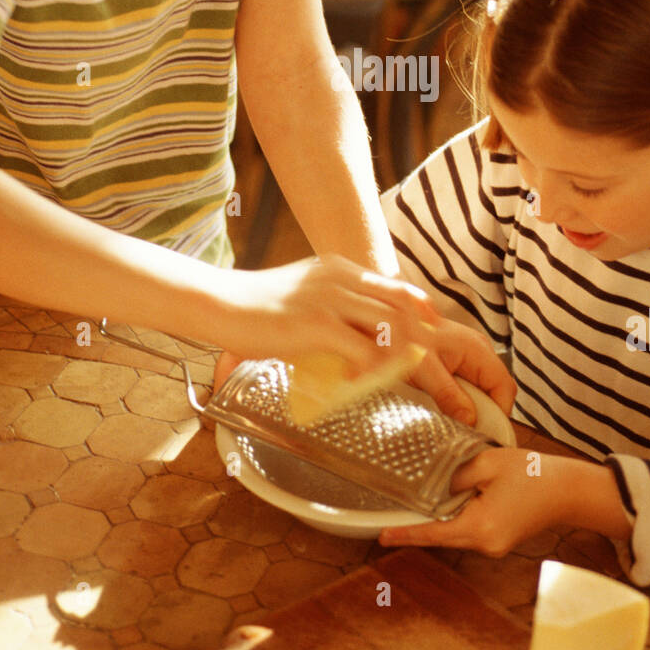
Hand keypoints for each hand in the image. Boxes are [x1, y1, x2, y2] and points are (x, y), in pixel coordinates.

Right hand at [213, 252, 440, 389]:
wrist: (221, 304)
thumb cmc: (257, 305)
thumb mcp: (304, 292)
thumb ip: (332, 305)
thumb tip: (354, 333)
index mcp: (340, 268)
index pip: (396, 286)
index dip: (419, 311)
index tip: (429, 334)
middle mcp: (341, 278)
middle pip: (403, 303)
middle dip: (421, 334)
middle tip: (422, 362)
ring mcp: (330, 299)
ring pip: (391, 324)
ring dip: (399, 354)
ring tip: (391, 375)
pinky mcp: (316, 324)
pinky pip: (363, 350)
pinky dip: (369, 370)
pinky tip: (354, 381)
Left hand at [378, 449, 572, 555]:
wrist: (568, 490)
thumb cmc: (533, 474)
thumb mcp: (488, 464)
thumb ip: (455, 474)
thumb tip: (432, 483)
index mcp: (481, 527)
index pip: (433, 533)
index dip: (406, 534)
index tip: (382, 536)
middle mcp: (486, 544)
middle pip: (441, 535)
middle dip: (420, 523)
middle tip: (390, 518)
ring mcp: (493, 546)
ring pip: (454, 532)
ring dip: (441, 517)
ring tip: (425, 501)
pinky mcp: (498, 541)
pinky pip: (468, 530)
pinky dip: (457, 517)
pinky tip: (454, 499)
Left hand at [404, 316, 516, 424]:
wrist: (389, 324)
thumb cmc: (405, 338)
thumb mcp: (424, 369)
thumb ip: (448, 394)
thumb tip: (470, 420)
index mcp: (478, 350)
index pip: (504, 387)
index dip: (499, 412)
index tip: (483, 431)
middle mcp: (479, 352)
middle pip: (495, 390)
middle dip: (483, 412)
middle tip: (464, 427)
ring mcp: (470, 356)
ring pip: (482, 390)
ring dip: (470, 406)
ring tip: (450, 415)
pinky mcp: (458, 362)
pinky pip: (469, 386)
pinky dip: (460, 399)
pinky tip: (443, 403)